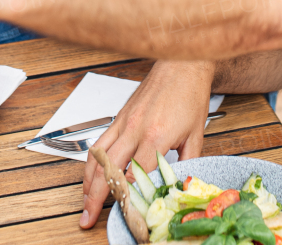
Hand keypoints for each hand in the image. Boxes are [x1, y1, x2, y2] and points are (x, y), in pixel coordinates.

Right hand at [80, 60, 215, 228]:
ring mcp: (124, 121)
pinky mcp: (119, 116)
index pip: (135, 175)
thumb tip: (181, 185)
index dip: (127, 197)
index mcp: (156, 136)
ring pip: (97, 156)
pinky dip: (92, 161)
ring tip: (85, 201)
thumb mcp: (196, 134)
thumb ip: (188, 163)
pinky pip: (100, 142)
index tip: (124, 212)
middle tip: (88, 217)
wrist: (181, 64)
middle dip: (96, 197)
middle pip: (108, 169)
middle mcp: (135, 129)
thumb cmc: (190, 95)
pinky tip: (91, 174)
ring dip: (88, 181)